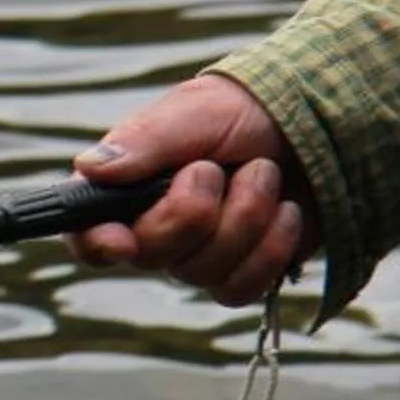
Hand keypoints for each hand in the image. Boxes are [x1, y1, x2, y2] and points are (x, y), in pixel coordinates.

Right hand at [67, 75, 316, 305]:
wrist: (312, 126)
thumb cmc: (240, 111)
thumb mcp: (192, 113)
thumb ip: (143, 141)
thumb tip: (87, 168)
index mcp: (126, 186)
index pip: (87, 232)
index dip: (95, 243)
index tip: (121, 240)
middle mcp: (153, 228)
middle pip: (152, 254)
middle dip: (195, 209)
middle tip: (216, 168)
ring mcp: (196, 256)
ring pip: (203, 273)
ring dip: (245, 216)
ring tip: (263, 173)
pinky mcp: (239, 273)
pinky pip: (241, 288)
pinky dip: (271, 247)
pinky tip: (285, 211)